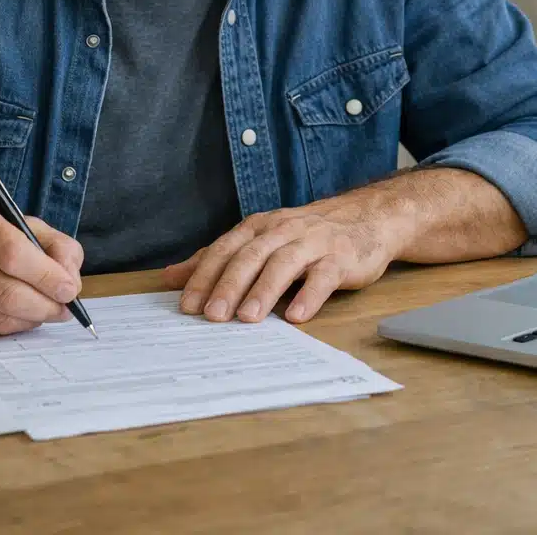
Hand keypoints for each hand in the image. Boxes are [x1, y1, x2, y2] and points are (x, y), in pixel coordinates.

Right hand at [0, 203, 83, 335]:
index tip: (69, 289)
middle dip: (45, 305)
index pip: (13, 253)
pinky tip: (18, 316)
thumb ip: (53, 244)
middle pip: (8, 292)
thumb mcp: (16, 224)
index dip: (47, 276)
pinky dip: (11, 327)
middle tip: (64, 309)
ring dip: (31, 319)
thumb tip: (72, 280)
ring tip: (44, 311)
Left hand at [161, 205, 396, 323]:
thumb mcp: (259, 240)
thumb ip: (218, 258)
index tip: (187, 305)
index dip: (205, 276)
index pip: (225, 250)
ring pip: (284, 264)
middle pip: (251, 256)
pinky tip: (297, 316)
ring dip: (264, 291)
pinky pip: (324, 276)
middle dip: (229, 285)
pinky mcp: (341, 258)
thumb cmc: (305, 235)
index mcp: (258, 227)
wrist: (366, 217)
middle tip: (212, 316)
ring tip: (248, 318)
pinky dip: (310, 296)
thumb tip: (170, 277)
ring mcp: (313, 243)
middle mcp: (283, 230)